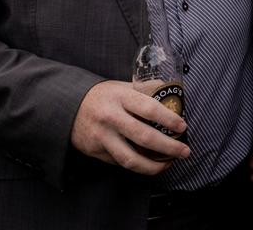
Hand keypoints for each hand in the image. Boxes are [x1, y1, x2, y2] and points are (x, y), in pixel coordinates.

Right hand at [70, 80, 189, 174]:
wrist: (68, 107)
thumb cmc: (103, 96)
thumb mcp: (123, 86)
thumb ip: (146, 90)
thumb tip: (174, 94)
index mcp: (121, 97)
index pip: (149, 109)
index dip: (168, 119)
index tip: (182, 126)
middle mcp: (111, 118)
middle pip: (143, 137)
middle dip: (168, 147)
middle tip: (184, 151)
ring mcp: (102, 137)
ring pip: (130, 158)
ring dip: (153, 166)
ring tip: (168, 164)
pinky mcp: (96, 152)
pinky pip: (120, 162)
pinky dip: (137, 166)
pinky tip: (149, 163)